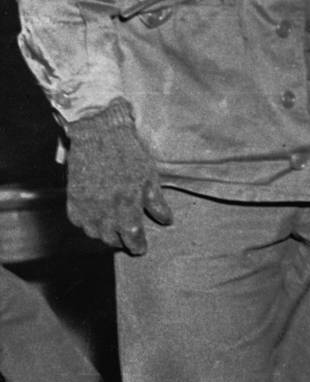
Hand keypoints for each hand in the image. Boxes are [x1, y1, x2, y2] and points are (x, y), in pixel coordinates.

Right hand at [65, 102, 173, 255]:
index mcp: (126, 203)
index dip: (137, 245)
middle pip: (111, 237)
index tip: (141, 248)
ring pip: (93, 232)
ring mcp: (86, 203)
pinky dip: (87, 224)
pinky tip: (95, 219)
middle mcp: (104, 207)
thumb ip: (156, 202)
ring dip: (104, 234)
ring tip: (112, 230)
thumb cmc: (128, 153)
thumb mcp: (149, 176)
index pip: (131, 235)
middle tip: (128, 238)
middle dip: (121, 240)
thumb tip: (166, 221)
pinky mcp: (72, 196)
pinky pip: (77, 220)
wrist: (98, 133)